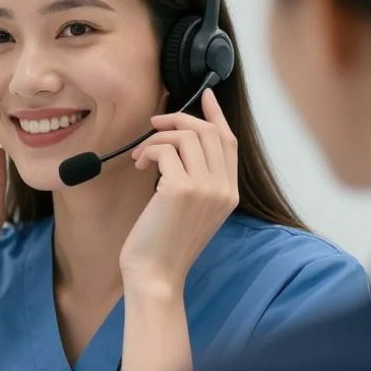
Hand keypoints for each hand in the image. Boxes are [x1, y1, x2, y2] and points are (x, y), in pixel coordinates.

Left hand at [119, 89, 239, 289]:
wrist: (156, 276)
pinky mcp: (181, 189)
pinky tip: (140, 164)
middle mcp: (224, 188)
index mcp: (230, 194)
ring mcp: (206, 188)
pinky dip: (148, 151)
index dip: (216, 115)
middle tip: (154, 124)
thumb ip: (195, 180)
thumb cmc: (163, 245)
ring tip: (141, 156)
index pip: (229, 142)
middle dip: (179, 120)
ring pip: (186, 137)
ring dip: (157, 138)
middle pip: (209, 132)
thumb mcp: (189, 210)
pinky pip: (165, 150)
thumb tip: (178, 144)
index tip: (205, 94)